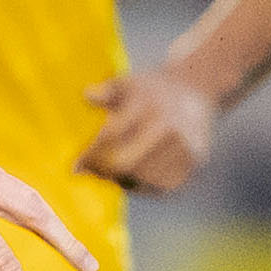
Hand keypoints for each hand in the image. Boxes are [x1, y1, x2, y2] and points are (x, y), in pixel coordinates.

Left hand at [76, 68, 217, 192]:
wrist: (195, 91)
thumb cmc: (151, 92)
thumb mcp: (129, 83)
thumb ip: (107, 91)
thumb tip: (88, 95)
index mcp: (148, 105)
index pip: (111, 135)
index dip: (90, 155)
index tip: (75, 168)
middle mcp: (169, 126)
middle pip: (126, 163)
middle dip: (104, 171)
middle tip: (92, 172)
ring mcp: (185, 147)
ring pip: (143, 179)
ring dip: (123, 180)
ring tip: (113, 171)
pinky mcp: (194, 163)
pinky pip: (162, 187)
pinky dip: (144, 186)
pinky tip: (135, 176)